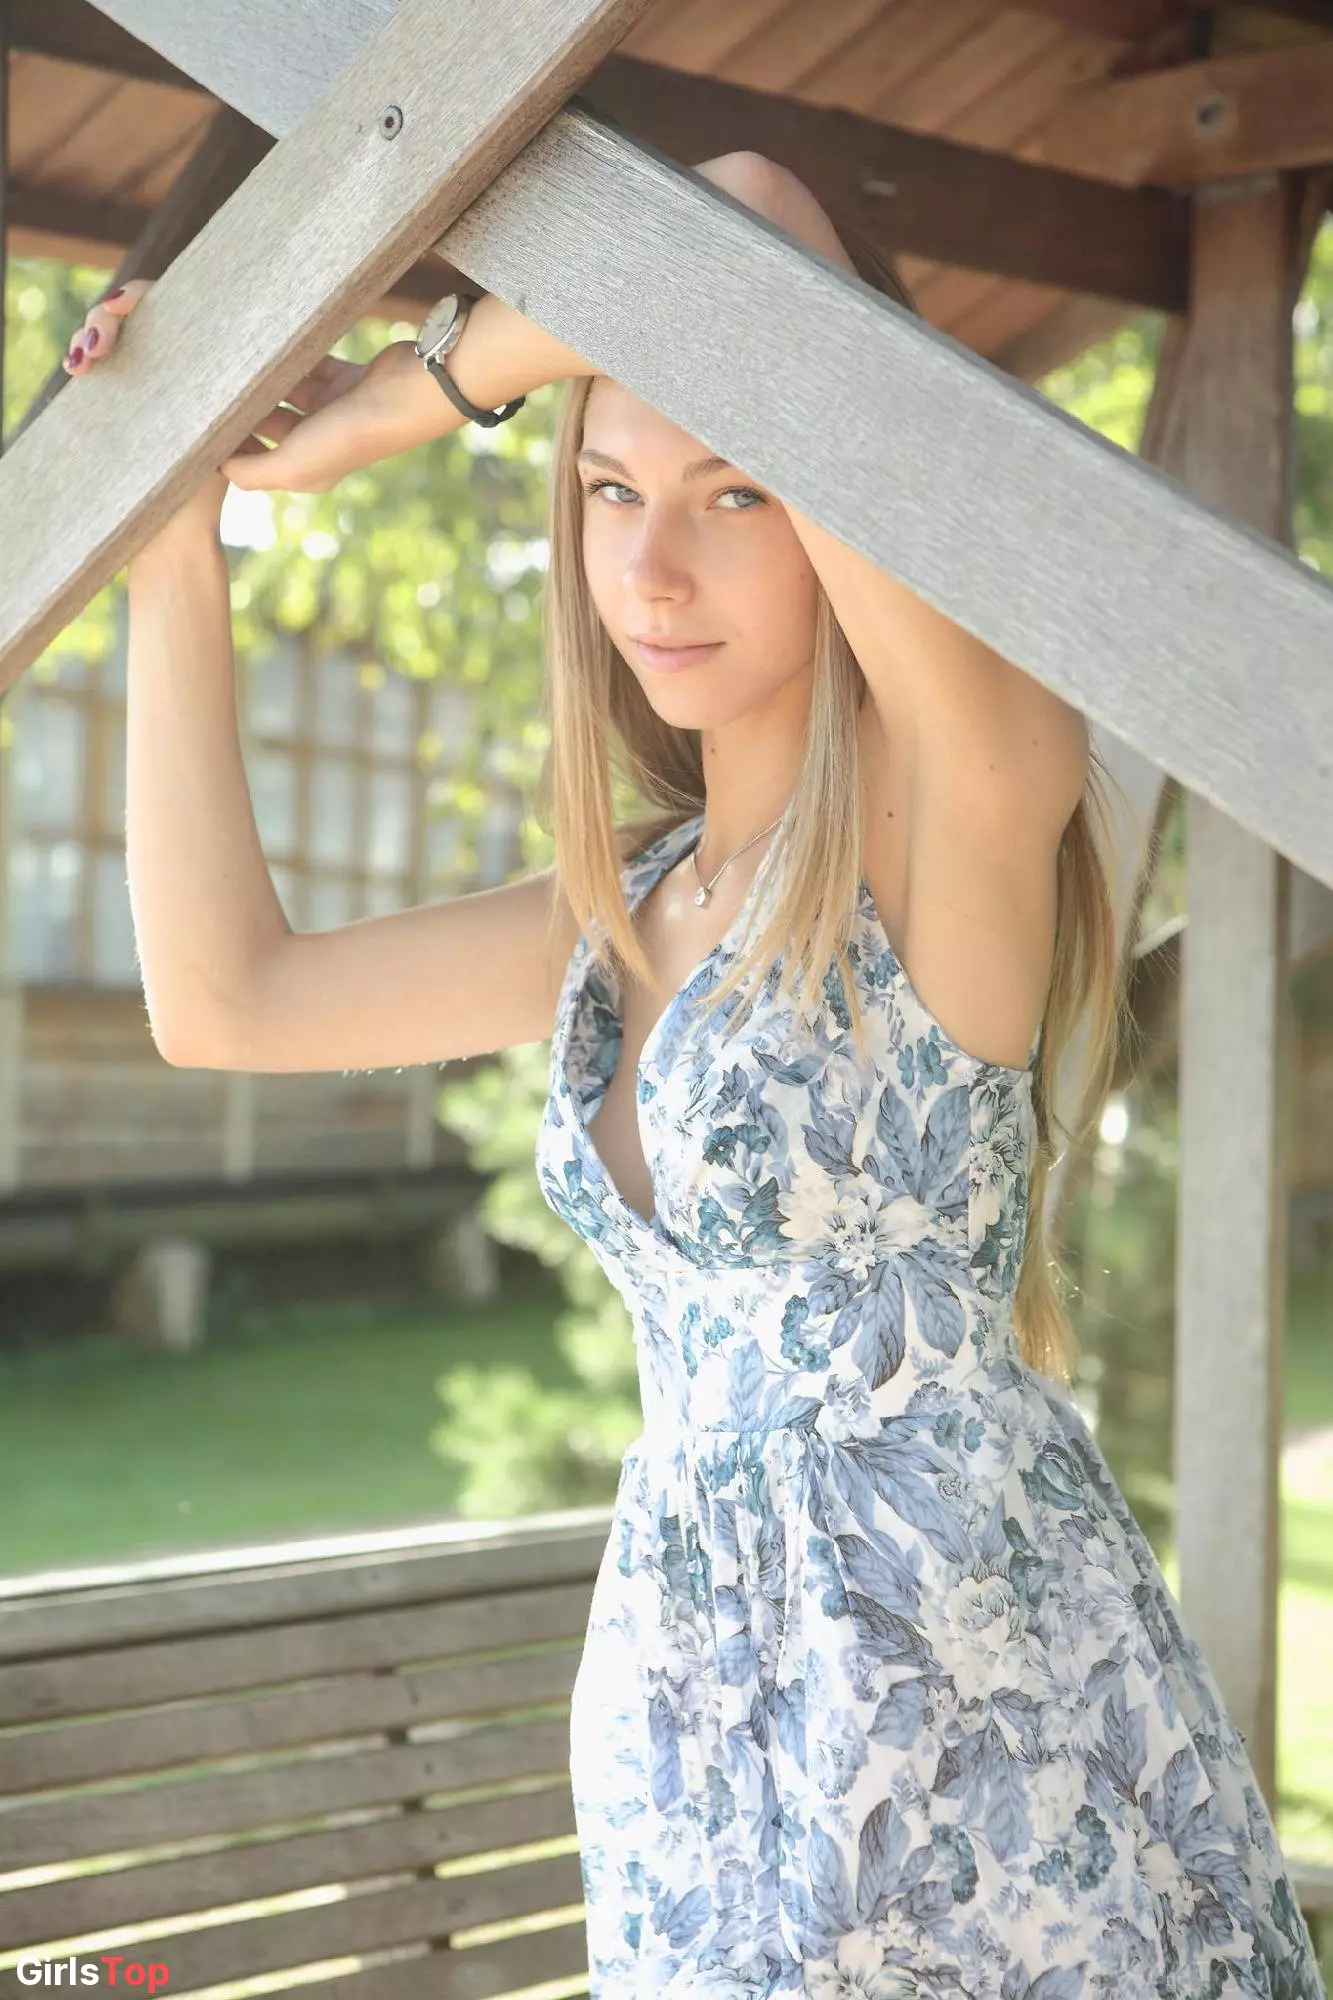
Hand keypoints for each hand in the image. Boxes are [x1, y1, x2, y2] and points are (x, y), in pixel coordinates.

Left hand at [62, 277, 404, 503]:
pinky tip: (264, 338)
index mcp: (305, 468)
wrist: (410, 396)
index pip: (254, 460)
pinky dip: (289, 355)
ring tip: (225, 355)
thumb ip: (254, 471)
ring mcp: (332, 409)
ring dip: (259, 376)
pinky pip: (307, 365)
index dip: (226, 445)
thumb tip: (217, 467)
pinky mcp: (344, 379)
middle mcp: (317, 442)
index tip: (195, 422)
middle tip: (202, 381)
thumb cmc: (353, 434)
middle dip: (239, 407)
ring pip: (283, 391)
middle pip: (266, 425)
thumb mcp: (295, 464)